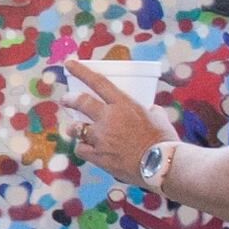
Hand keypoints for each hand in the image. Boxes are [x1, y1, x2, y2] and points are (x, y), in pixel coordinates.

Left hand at [57, 61, 172, 183]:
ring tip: (74, 129)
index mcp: (123, 105)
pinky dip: (83, 148)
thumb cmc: (164, 140)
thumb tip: (149, 110)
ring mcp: (101, 138)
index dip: (81, 72)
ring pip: (76, 128)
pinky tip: (87, 149)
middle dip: (69, 99)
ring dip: (74, 128)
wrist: (161, 165)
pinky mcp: (98, 156)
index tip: (68, 64)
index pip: (98, 82)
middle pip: (80, 103)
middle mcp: (108, 119)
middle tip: (65, 100)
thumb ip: (147, 110)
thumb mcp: (158, 117)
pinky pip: (81, 149)